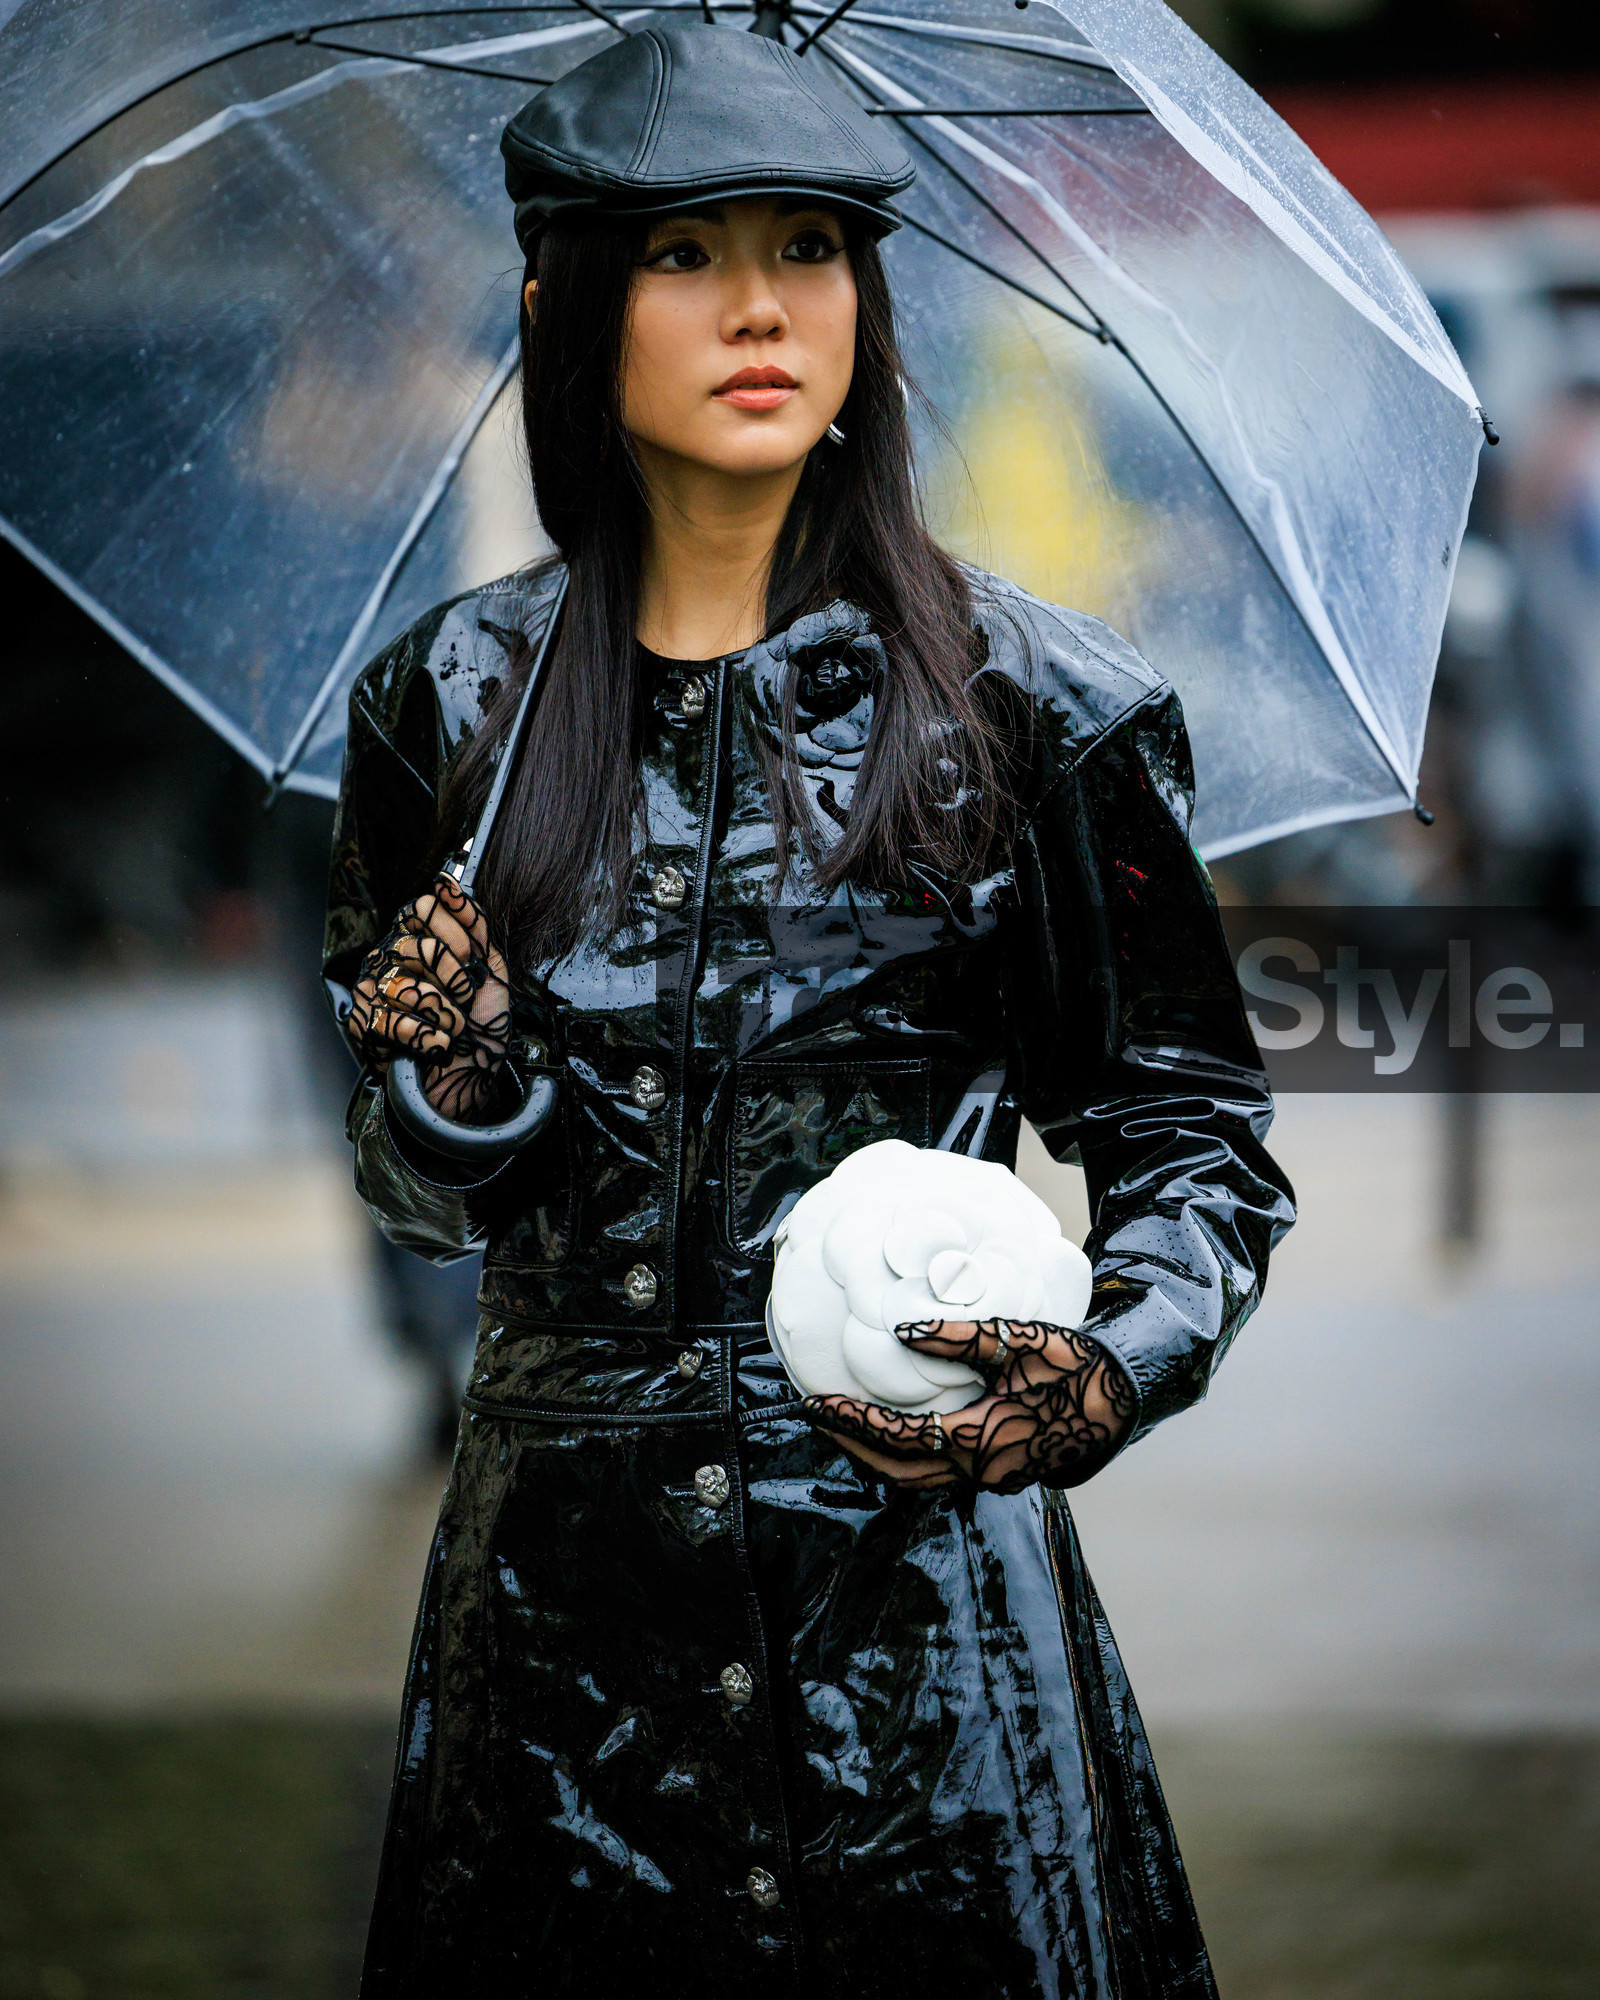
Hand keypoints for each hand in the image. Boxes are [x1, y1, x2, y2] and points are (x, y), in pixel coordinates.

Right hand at [346, 877, 511, 1122]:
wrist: (467, 1077)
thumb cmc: (477, 1023)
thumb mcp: (488, 969)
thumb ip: (474, 924)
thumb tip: (447, 881)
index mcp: (416, 938)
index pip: (423, 908)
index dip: (454, 933)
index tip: (470, 957)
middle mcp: (387, 956)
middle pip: (420, 948)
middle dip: (456, 981)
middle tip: (465, 1000)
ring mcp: (371, 989)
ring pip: (408, 988)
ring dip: (446, 1016)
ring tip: (453, 1029)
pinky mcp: (363, 1023)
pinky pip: (396, 1022)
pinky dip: (429, 1039)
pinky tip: (436, 1046)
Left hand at [803, 1318, 1135, 1494]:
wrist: (1124, 1403)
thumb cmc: (1077, 1370)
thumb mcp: (1021, 1342)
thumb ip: (959, 1339)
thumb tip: (903, 1332)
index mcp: (977, 1438)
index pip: (896, 1435)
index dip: (851, 1420)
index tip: (816, 1403)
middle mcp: (977, 1469)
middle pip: (895, 1469)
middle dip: (852, 1444)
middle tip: (818, 1417)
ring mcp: (989, 1478)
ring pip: (915, 1480)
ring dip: (876, 1456)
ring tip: (845, 1426)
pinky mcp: (998, 1475)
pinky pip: (937, 1476)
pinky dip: (904, 1459)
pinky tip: (894, 1434)